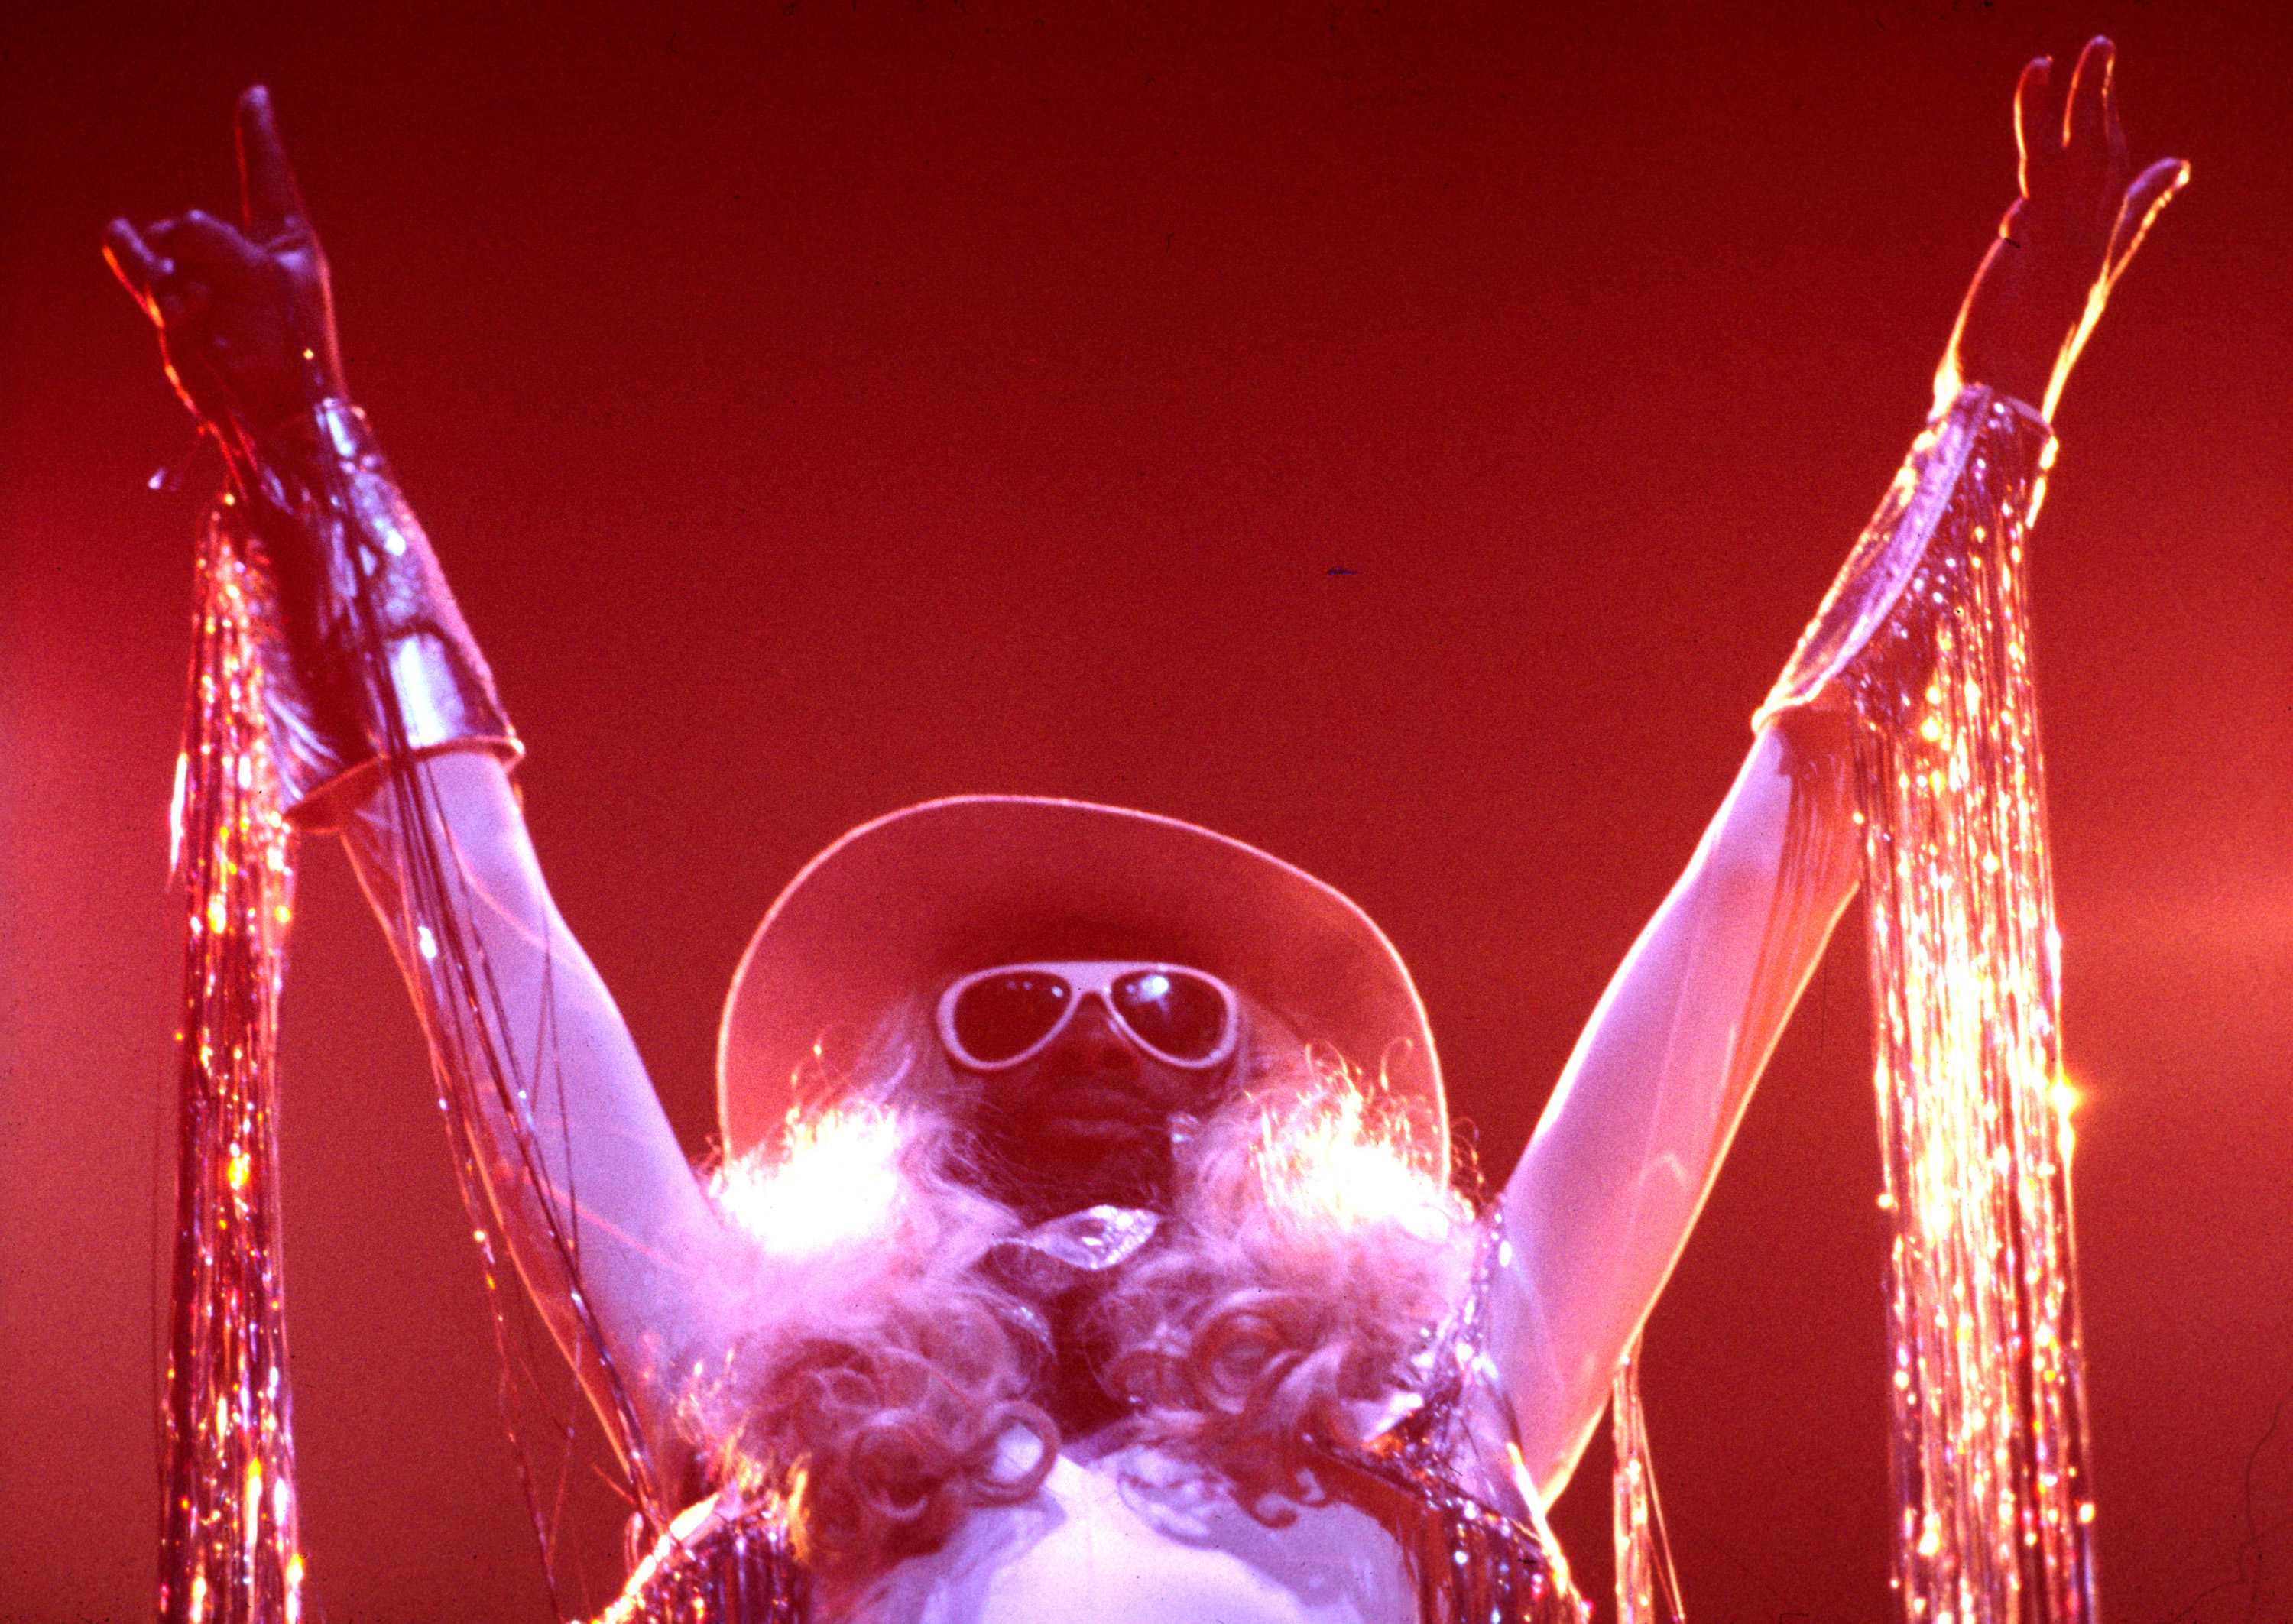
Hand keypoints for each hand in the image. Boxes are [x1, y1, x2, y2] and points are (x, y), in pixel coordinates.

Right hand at [104, 87, 346, 446]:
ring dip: (162, 273)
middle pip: (195, 227)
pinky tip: (185, 317)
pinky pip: (153, 287)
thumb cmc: (289, 349)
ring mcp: (212, 289)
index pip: (269, 176)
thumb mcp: (258, 275)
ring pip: (159, 253)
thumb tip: (157, 243)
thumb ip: (206, 238)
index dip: (257, 135)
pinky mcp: (183, 320)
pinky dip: (165, 301)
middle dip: (190, 248)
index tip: (255, 96)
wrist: (278, 419)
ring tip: (194, 308)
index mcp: (290, 243)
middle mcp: (249, 260)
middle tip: (214, 295)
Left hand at [1940, 37, 2188, 419]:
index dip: (2150, 194)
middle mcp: (2089, 254)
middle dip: (2109, 112)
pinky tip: (2037, 71)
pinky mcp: (2042, 230)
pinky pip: (2041, 155)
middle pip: (2110, 167)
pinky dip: (2038, 111)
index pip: (2126, 227)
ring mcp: (2072, 239)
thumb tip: (2006, 289)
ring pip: (2088, 148)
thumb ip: (2018, 320)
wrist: (1999, 400)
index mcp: (2088, 281)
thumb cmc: (1993, 391)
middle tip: (2106, 62)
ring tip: (2095, 44)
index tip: (2173, 169)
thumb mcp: (2012, 345)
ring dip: (2090, 90)